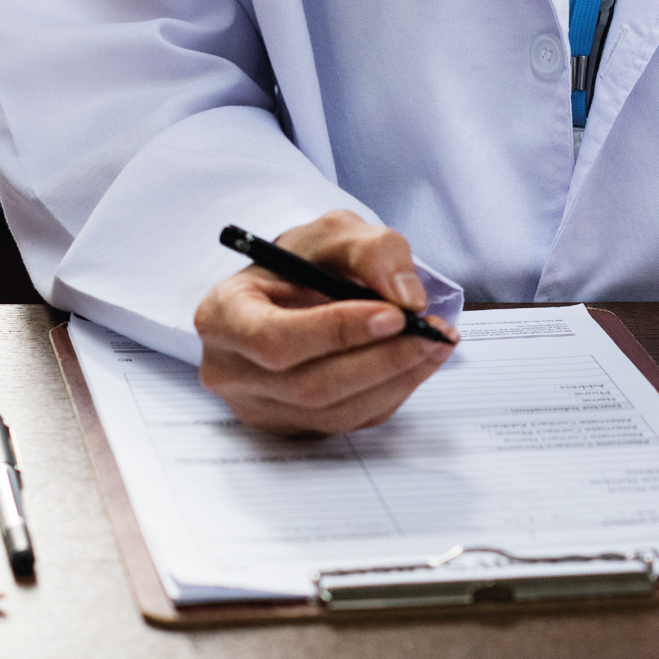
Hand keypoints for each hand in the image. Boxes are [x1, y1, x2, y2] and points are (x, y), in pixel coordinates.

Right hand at [193, 211, 457, 434]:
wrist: (293, 287)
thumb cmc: (304, 260)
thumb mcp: (334, 232)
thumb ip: (371, 251)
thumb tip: (405, 296)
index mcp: (222, 314)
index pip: (275, 339)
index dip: (337, 332)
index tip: (393, 314)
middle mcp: (231, 368)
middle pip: (309, 384)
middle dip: (381, 359)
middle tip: (430, 332)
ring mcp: (258, 406)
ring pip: (334, 411)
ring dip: (396, 379)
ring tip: (436, 343)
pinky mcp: (292, 426)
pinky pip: (349, 423)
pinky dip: (392, 393)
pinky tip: (417, 362)